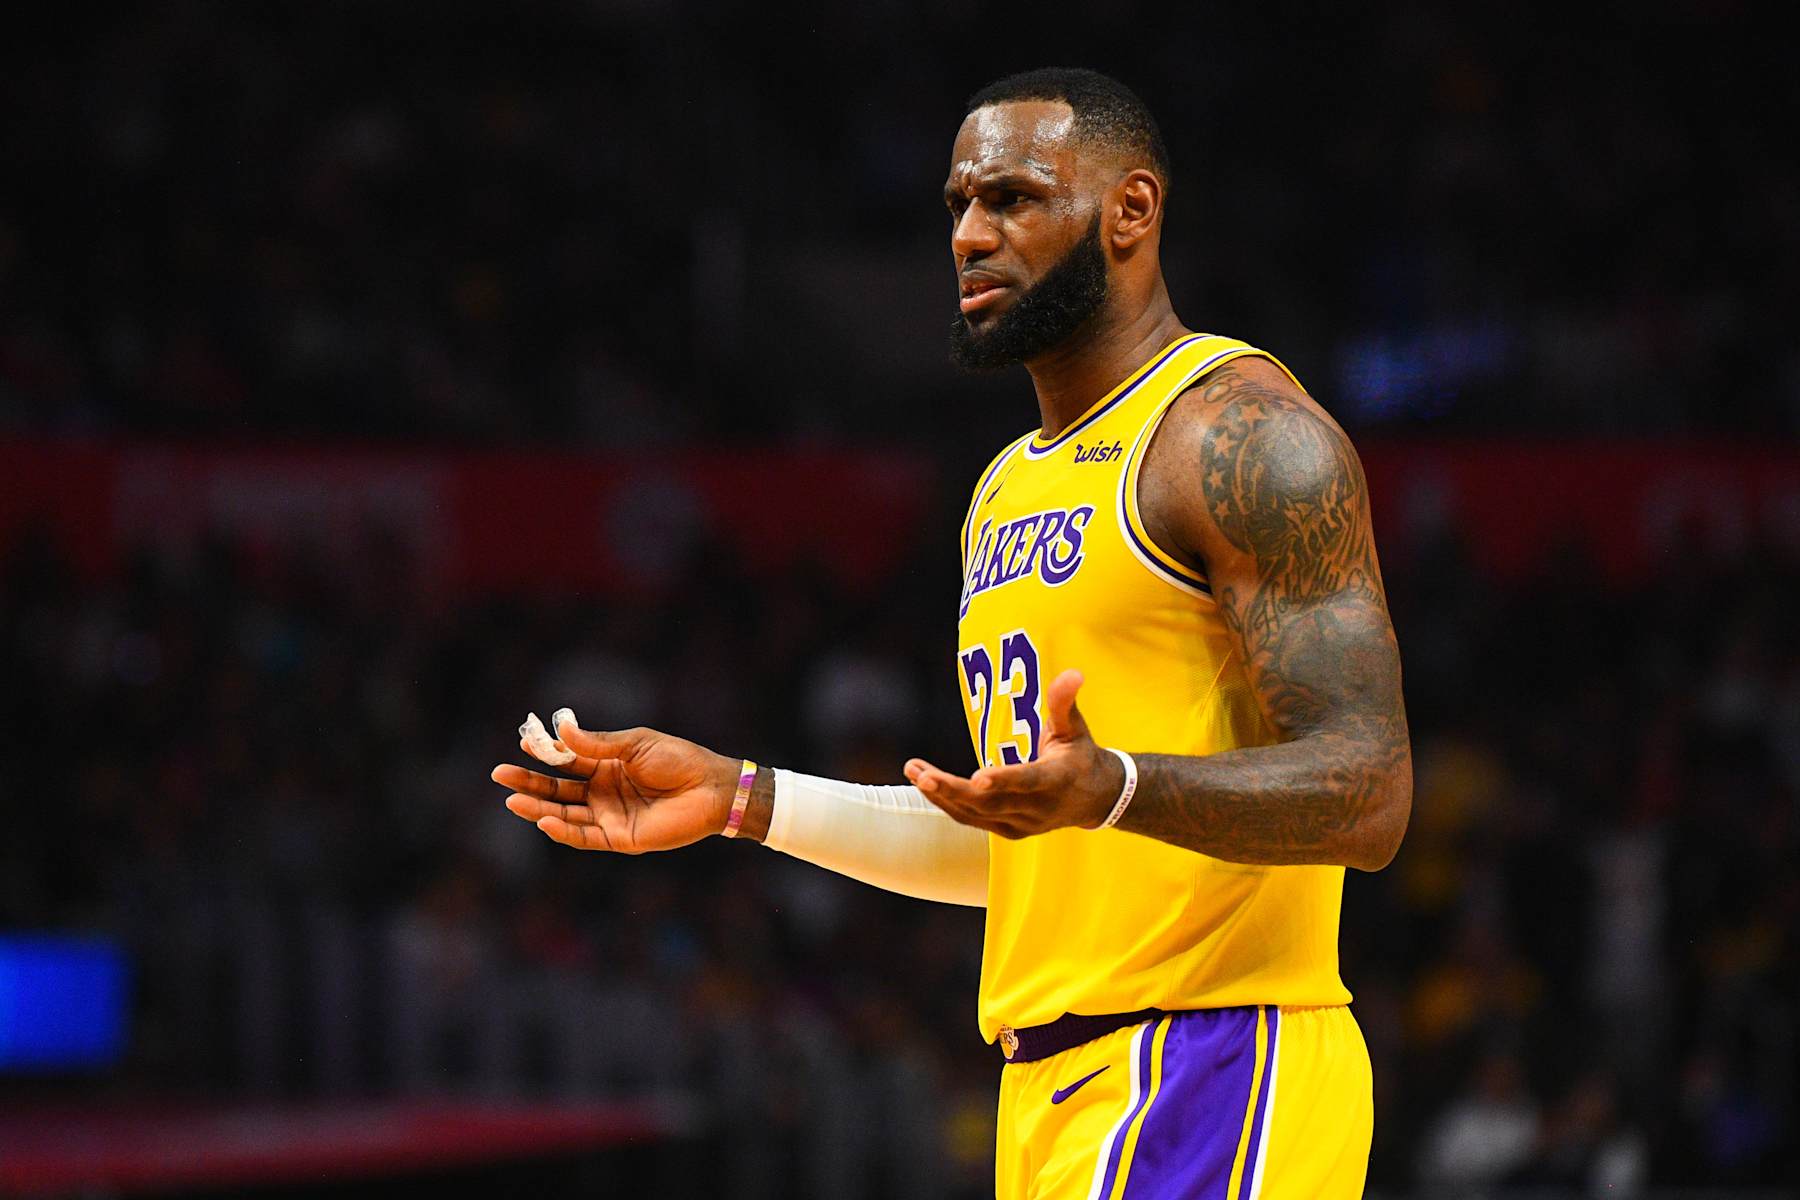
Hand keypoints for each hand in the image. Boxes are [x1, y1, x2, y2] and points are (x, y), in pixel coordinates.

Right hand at [492, 713, 740, 853]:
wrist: (711, 787)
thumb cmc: (678, 759)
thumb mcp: (635, 744)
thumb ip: (597, 744)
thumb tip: (560, 731)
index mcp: (607, 765)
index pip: (567, 760)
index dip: (544, 754)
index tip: (522, 743)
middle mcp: (603, 791)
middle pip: (557, 789)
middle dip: (529, 782)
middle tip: (499, 774)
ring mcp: (609, 815)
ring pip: (565, 814)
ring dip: (538, 808)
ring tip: (512, 799)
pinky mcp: (619, 837)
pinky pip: (585, 836)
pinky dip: (563, 830)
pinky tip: (545, 820)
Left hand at [903, 669, 1121, 837]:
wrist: (1096, 798)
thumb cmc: (1081, 755)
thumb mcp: (1076, 727)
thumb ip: (1064, 702)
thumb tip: (1072, 673)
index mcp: (1057, 780)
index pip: (1028, 781)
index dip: (1004, 780)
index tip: (977, 778)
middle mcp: (1038, 808)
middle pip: (991, 803)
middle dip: (953, 789)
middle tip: (921, 773)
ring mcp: (1023, 824)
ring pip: (976, 814)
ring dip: (942, 795)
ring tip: (914, 772)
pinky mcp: (1009, 830)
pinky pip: (973, 820)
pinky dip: (948, 804)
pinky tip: (926, 785)